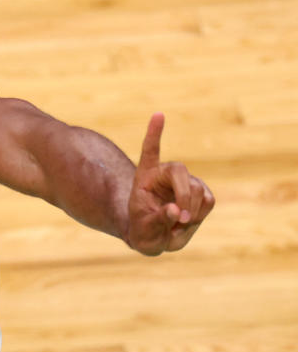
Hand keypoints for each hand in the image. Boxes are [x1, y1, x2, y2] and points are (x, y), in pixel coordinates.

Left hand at [125, 113, 214, 255]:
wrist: (154, 236)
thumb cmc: (143, 229)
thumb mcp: (142, 229)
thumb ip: (158, 219)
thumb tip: (176, 211)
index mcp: (146, 176)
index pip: (150, 150)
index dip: (155, 133)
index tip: (159, 114)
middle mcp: (167, 174)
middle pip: (182, 174)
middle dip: (184, 197)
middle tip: (181, 219)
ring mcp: (186, 182)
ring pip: (198, 191)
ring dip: (191, 212)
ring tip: (177, 226)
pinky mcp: (201, 193)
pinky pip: (209, 201)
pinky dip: (200, 216)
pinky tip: (187, 222)